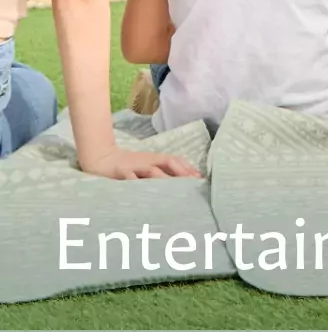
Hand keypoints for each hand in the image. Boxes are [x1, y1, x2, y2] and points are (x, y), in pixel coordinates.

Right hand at [80, 147, 199, 178]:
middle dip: (182, 173)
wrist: (102, 158)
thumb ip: (161, 172)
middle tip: (193, 184)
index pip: (175, 161)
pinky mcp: (120, 173)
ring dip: (165, 179)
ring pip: (152, 172)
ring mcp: (134, 166)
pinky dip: (137, 184)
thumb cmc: (128, 167)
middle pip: (168, 163)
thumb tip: (181, 180)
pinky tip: (145, 193)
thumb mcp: (146, 167)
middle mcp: (147, 161)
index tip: (200, 179)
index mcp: (154, 159)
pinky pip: (130, 179)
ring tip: (176, 190)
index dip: (188, 168)